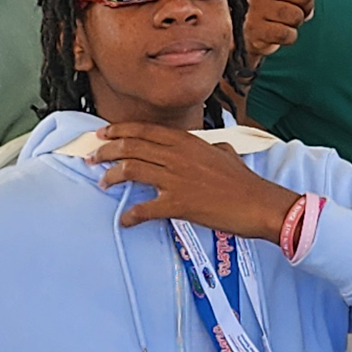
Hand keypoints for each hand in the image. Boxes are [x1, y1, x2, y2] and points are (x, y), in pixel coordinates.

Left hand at [88, 123, 298, 238]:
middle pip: (132, 147)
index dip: (119, 131)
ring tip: (103, 182)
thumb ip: (211, 148)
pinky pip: (145, 208)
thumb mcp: (226, 154)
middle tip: (92, 157)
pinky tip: (125, 220)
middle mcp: (178, 156)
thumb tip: (210, 148)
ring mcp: (177, 179)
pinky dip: (131, 215)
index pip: (145, 131)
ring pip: (132, 170)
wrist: (259, 203)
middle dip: (106, 150)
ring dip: (112, 176)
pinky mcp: (179, 204)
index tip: (102, 134)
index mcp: (187, 142)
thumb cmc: (244, 181)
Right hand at [244, 0, 314, 56]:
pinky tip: (275, 31)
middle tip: (289, 6)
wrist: (243, 28)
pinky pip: (288, 34)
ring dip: (294, 22)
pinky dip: (286, 37)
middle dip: (303, 6)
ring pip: (297, 16)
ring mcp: (256, 7)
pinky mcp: (255, 30)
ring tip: (281, 18)